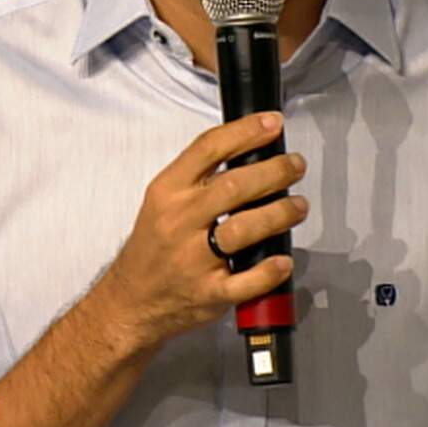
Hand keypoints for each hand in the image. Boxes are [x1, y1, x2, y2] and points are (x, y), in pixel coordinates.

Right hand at [93, 112, 306, 351]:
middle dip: (274, 172)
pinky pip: (245, 281)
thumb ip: (198, 178)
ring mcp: (193, 259)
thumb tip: (249, 151)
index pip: (208, 149)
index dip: (246, 132)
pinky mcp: (208, 293)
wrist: (130, 302)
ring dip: (279, 214)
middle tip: (295, 166)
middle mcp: (179, 221)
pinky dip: (269, 270)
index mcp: (167, 193)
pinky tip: (282, 259)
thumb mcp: (162, 202)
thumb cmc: (153, 249)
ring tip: (297, 206)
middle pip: (234, 186)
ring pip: (243, 230)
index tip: (272, 124)